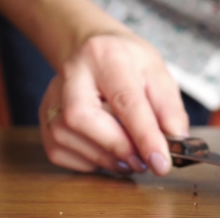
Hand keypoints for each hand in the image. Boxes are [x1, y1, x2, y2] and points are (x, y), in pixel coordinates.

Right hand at [39, 33, 188, 175]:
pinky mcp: (43, 119)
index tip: (161, 163)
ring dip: (106, 159)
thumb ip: (170, 109)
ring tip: (131, 158)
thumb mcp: (159, 75)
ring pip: (67, 138)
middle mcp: (71, 74)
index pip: (125, 101)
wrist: (98, 52)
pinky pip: (60, 152)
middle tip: (144, 162)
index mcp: (106, 57)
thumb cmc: (130, 64)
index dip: (144, 137)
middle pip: (83, 119)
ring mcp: (52, 97)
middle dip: (119, 148)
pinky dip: (89, 162)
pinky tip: (107, 153)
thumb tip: (176, 141)